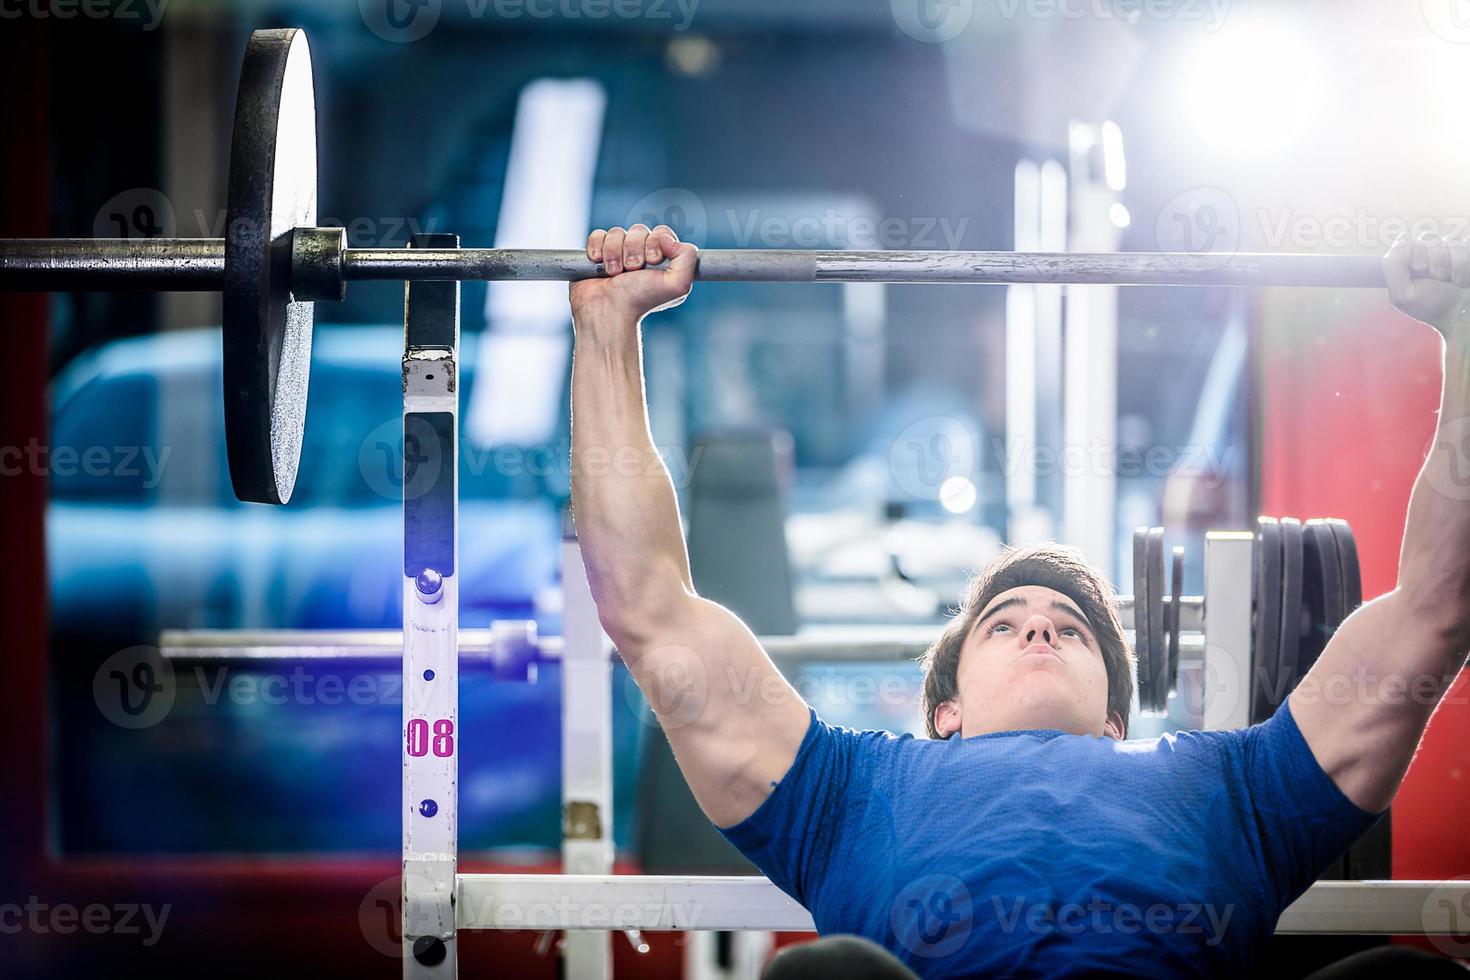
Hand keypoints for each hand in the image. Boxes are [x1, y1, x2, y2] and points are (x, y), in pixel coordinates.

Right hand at [570, 224, 697, 327]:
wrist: (608, 311)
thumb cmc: (640, 301)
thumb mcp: (678, 284)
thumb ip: (687, 256)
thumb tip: (667, 238)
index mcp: (662, 262)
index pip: (661, 232)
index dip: (656, 241)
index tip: (652, 260)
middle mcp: (641, 257)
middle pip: (638, 230)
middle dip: (634, 249)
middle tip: (632, 271)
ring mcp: (618, 255)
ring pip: (617, 232)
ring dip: (614, 252)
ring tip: (615, 273)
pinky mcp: (597, 254)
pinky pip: (598, 235)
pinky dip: (597, 248)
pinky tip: (600, 265)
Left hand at [1384, 233, 1469, 334]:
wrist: (1465, 315)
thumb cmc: (1434, 307)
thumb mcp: (1402, 293)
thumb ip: (1392, 267)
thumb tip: (1401, 242)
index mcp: (1409, 264)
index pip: (1407, 242)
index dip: (1414, 254)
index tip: (1419, 269)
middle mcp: (1429, 256)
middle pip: (1428, 239)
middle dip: (1434, 262)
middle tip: (1437, 280)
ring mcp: (1450, 253)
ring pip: (1450, 243)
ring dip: (1452, 267)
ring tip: (1452, 283)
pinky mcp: (1466, 254)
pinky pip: (1465, 247)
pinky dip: (1464, 267)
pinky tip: (1463, 280)